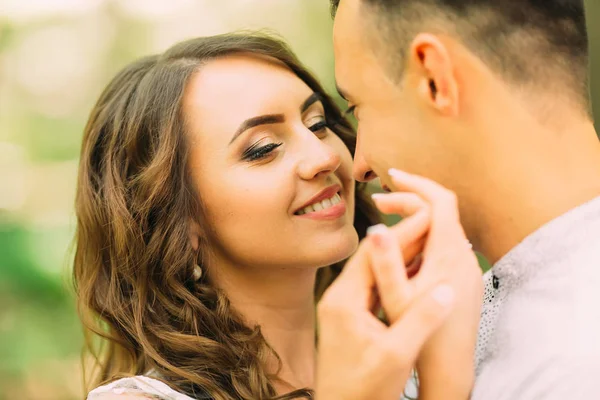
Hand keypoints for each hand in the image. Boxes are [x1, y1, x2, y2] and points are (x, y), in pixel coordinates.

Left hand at [315, 208, 455, 399]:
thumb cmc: (364, 390)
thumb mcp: (396, 356)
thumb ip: (420, 321)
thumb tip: (446, 290)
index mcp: (344, 301)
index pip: (372, 253)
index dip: (401, 233)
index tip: (428, 216)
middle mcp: (337, 298)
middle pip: (370, 257)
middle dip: (401, 240)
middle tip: (431, 223)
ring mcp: (341, 308)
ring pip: (372, 271)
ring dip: (398, 257)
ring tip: (428, 243)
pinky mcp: (347, 318)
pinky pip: (372, 287)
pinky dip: (392, 277)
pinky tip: (413, 276)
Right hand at [373, 169, 483, 398]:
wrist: (451, 368)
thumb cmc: (421, 336)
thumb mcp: (395, 300)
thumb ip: (385, 263)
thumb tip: (374, 229)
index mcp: (448, 253)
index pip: (440, 200)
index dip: (416, 183)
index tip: (391, 176)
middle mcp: (463, 255)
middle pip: (439, 211)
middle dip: (408, 201)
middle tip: (378, 203)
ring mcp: (466, 267)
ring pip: (441, 229)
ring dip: (414, 221)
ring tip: (385, 226)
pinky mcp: (464, 278)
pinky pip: (443, 246)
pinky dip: (422, 239)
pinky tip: (402, 253)